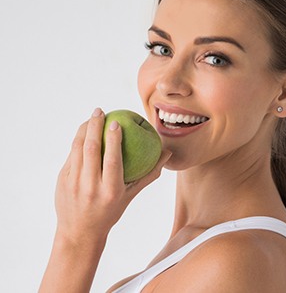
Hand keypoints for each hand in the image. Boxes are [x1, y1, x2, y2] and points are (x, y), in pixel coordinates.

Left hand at [54, 108, 171, 245]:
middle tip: (99, 111)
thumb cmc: (109, 212)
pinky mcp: (61, 181)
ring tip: (91, 118)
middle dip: (94, 125)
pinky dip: (77, 142)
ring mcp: (72, 183)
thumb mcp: (130, 196)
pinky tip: (83, 134)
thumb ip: (148, 174)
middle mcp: (90, 186)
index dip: (113, 139)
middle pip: (91, 149)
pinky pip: (70, 156)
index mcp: (110, 191)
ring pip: (77, 149)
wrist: (79, 231)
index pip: (112, 159)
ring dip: (83, 130)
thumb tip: (167, 154)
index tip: (115, 122)